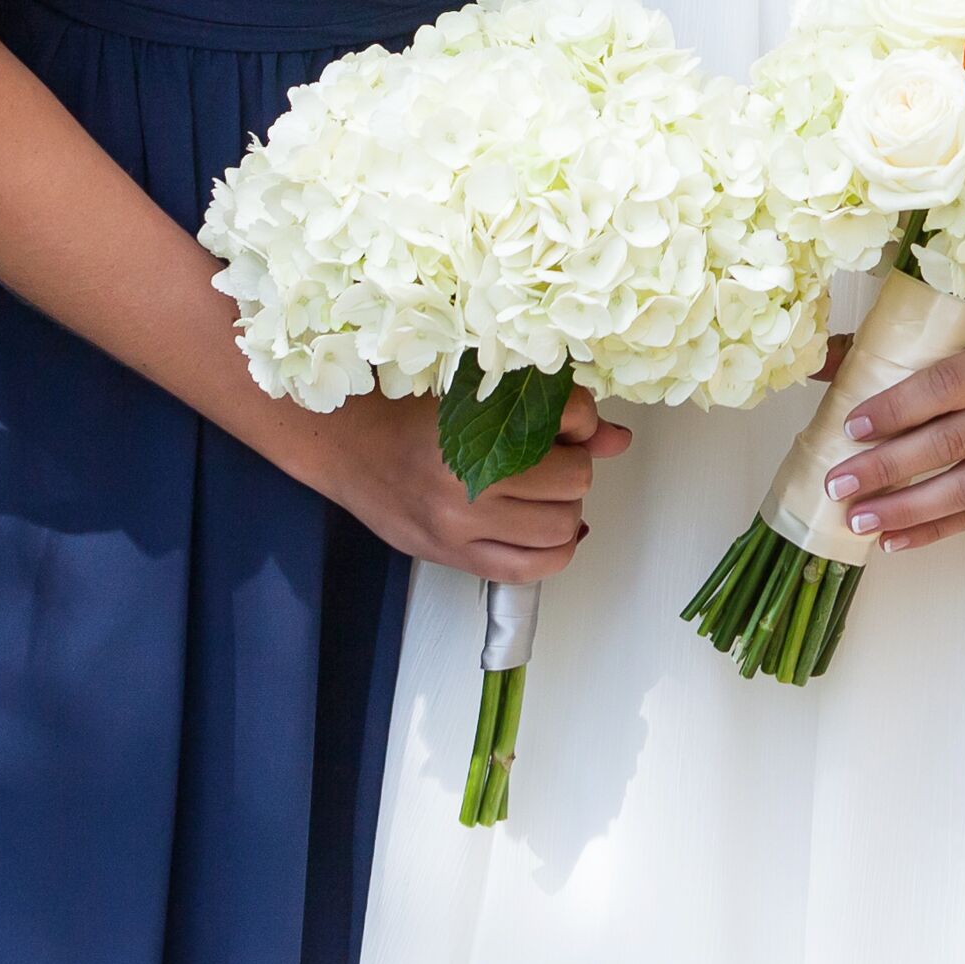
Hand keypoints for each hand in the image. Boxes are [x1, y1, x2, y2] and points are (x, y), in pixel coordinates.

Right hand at [309, 384, 631, 578]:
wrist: (348, 445)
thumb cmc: (410, 411)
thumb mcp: (481, 393)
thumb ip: (555, 413)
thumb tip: (617, 439)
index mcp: (475, 424)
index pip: (570, 419)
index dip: (581, 420)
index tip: (568, 422)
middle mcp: (467, 482)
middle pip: (574, 480)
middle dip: (573, 468)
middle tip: (550, 459)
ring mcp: (459, 527)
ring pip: (562, 528)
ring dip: (565, 509)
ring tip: (541, 493)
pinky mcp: (453, 558)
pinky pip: (530, 570)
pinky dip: (553, 551)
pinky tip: (541, 530)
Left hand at [824, 324, 964, 550]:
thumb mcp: (963, 328)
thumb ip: (893, 344)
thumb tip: (820, 364)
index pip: (944, 387)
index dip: (896, 409)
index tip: (850, 427)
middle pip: (949, 442)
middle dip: (887, 468)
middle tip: (838, 484)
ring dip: (908, 509)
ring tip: (859, 521)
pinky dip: (936, 529)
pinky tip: (894, 540)